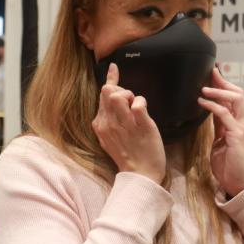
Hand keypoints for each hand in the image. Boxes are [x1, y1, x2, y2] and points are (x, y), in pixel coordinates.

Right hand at [91, 63, 165, 183]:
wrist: (141, 175)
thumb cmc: (129, 154)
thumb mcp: (110, 137)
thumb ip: (108, 118)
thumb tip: (110, 99)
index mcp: (100, 125)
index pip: (102, 95)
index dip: (110, 80)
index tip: (114, 68)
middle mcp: (109, 123)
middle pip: (108, 91)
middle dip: (121, 89)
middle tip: (131, 101)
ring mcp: (124, 124)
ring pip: (119, 95)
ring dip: (130, 95)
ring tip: (136, 107)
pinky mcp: (141, 126)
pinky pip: (138, 103)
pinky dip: (142, 102)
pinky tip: (144, 112)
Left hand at [198, 67, 243, 197]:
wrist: (236, 182)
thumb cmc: (228, 163)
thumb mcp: (220, 139)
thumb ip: (218, 124)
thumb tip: (210, 108)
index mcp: (239, 122)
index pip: (234, 97)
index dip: (223, 85)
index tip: (212, 74)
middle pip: (237, 93)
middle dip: (223, 82)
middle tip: (210, 74)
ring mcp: (242, 127)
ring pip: (235, 99)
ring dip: (218, 91)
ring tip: (203, 88)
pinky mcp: (237, 134)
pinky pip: (224, 114)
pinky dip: (212, 105)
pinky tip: (202, 102)